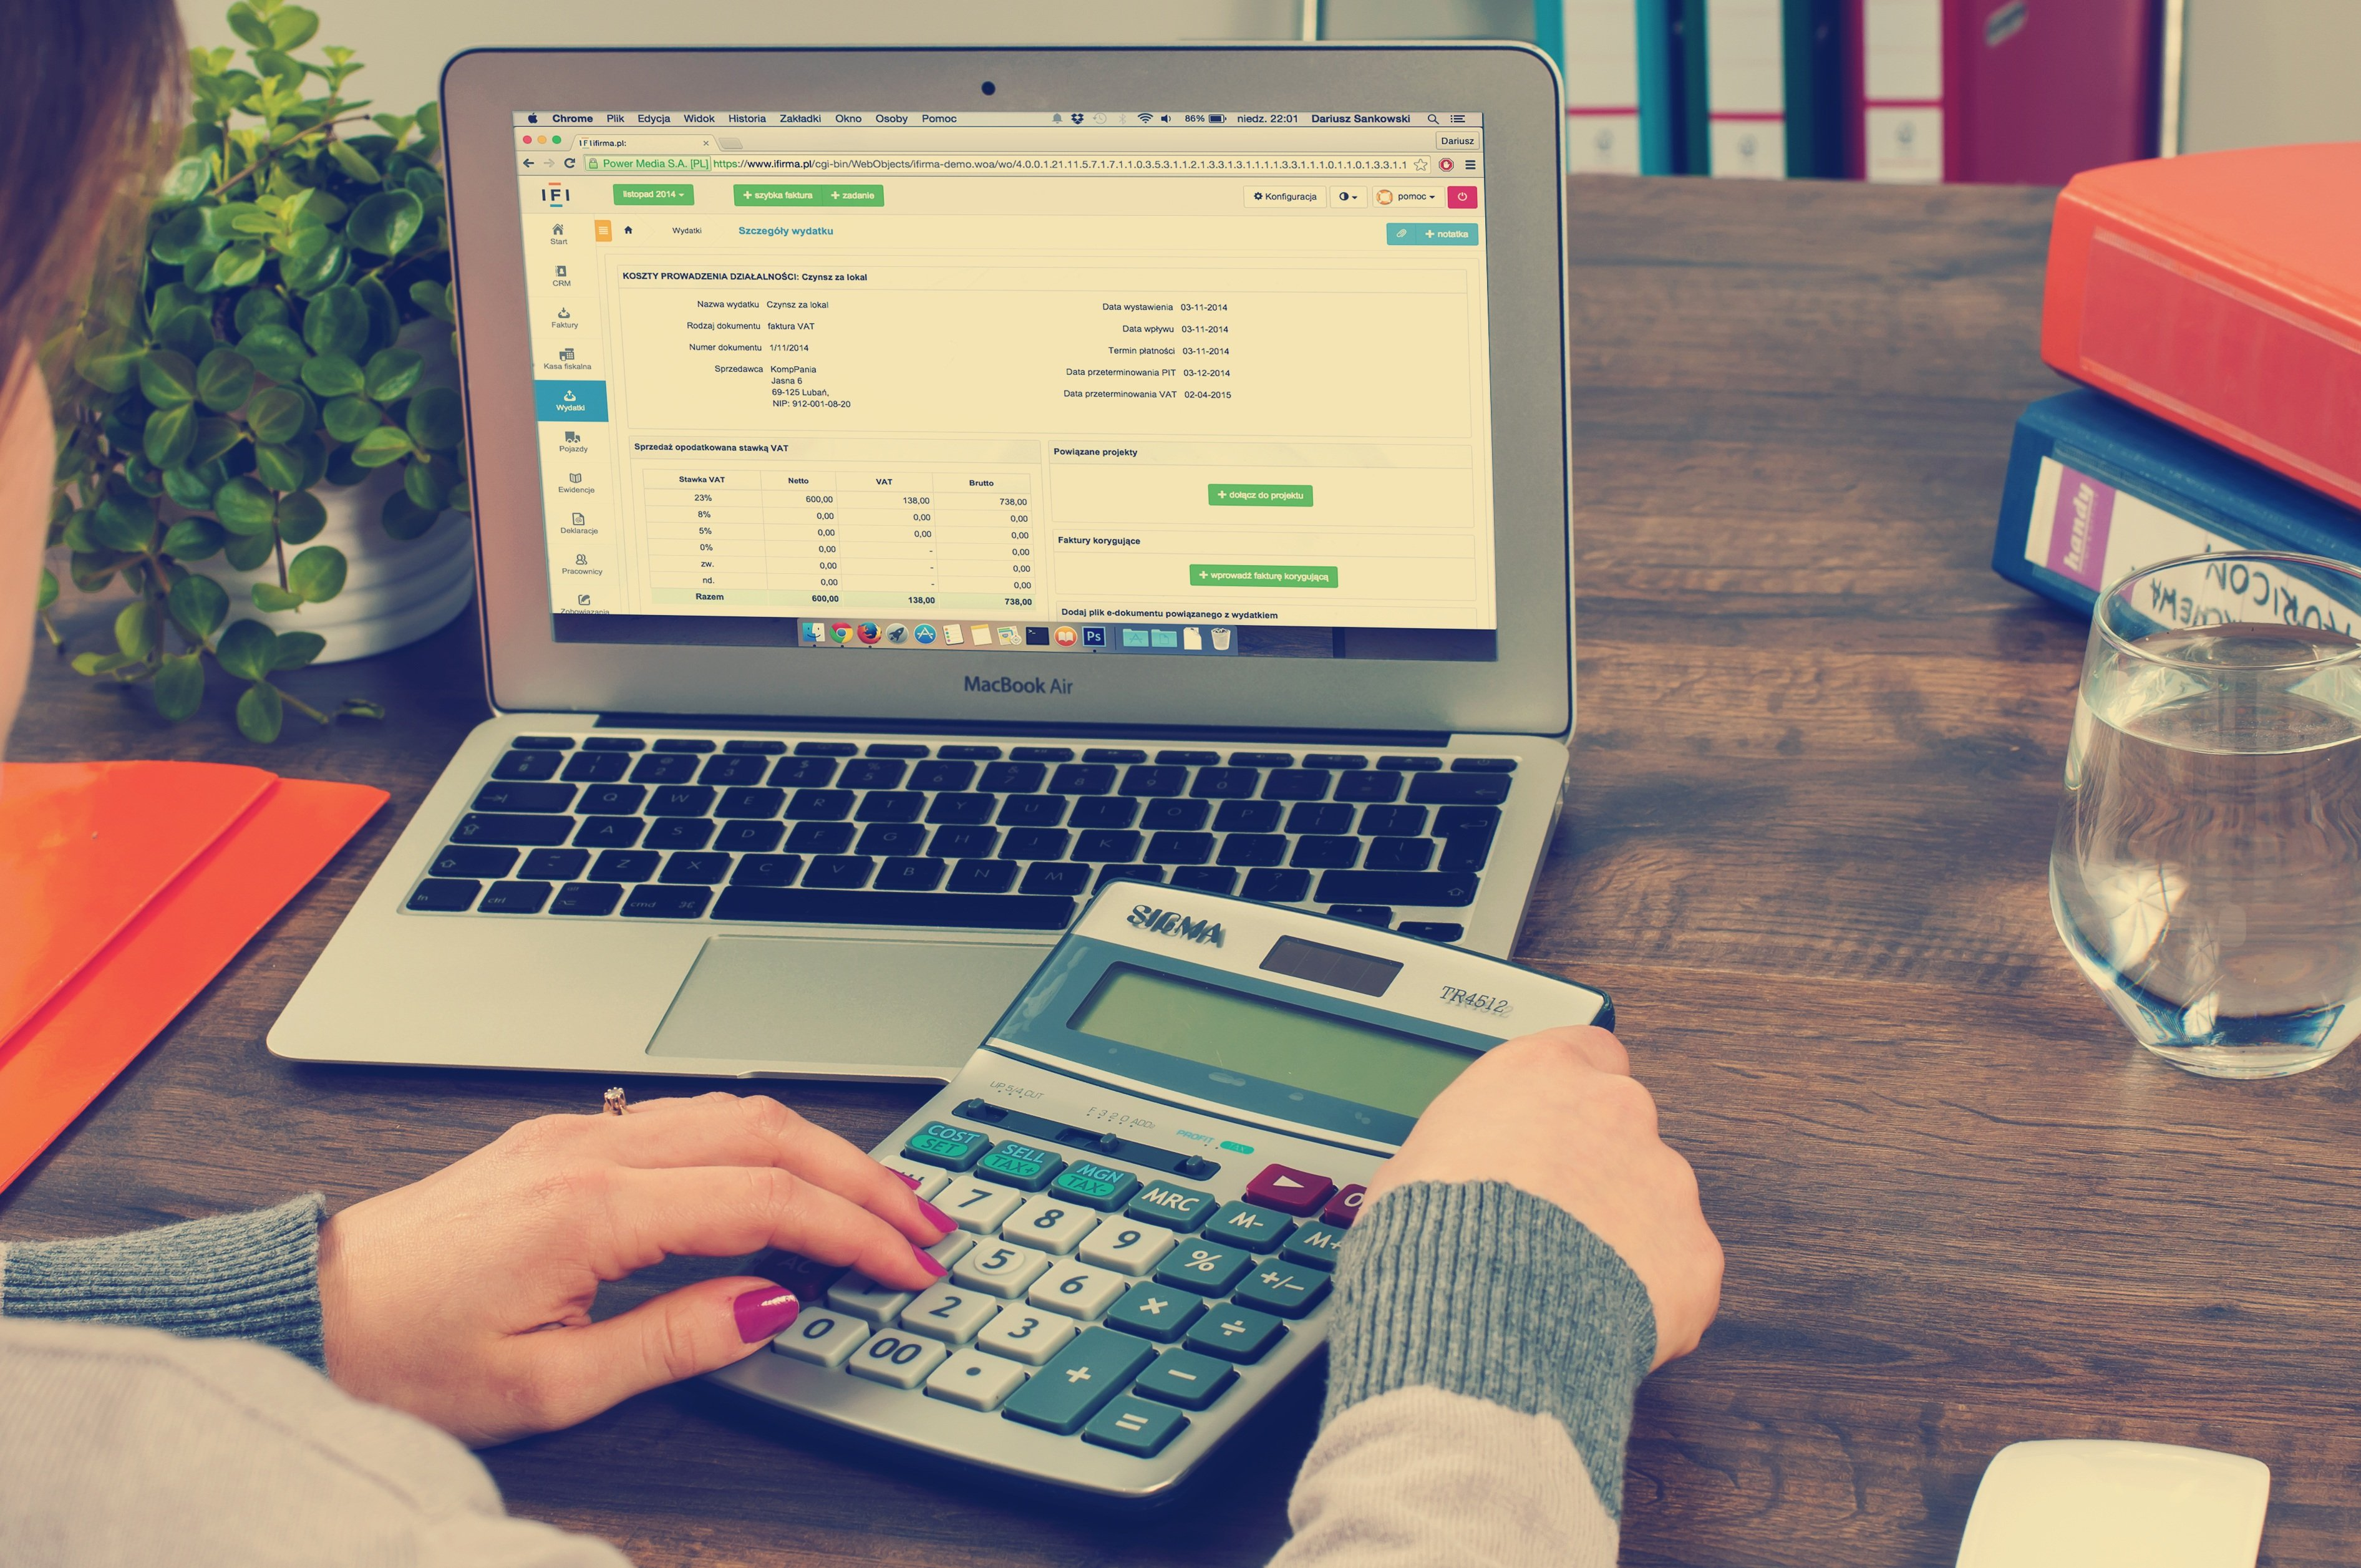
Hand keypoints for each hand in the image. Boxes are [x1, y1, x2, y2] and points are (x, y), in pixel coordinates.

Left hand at [317, 1092, 952, 1443]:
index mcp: (592, 1209)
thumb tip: (775, 1305)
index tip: (910, 1267)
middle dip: (863, 1175)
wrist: (305, 1311)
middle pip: (768, 1133)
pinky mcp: (561, 1140)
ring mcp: (576, 1133)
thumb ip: (673, 1340)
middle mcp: (590, 1148)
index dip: (856, 1233)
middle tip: (928, 1223)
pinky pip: (690, 1118)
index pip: (767, 1201)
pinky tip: (788, 1176)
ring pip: (734, 1111)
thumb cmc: (403, 1358)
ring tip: (879, 1197)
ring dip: (819, 1149)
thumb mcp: (547, 1386)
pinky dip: (762, 1142)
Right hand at [1365, 1025, 1721, 1367]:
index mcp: (1542, 1075)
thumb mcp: (1414, 1163)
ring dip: (1624, 1235)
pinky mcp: (1694, 1253)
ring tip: (1568, 1284)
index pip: (1588, 1050)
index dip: (1574, 1095)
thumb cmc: (1434, 1238)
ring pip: (1655, 1202)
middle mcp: (1615, 1111)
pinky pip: (1678, 1272)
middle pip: (1623, 1130)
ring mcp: (1665, 1181)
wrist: (1478, 1316)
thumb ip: (1466, 1149)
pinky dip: (1650, 1297)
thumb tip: (1459, 1175)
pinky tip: (1599, 1319)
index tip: (1560, 1125)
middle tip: (1551, 1223)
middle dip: (1597, 1171)